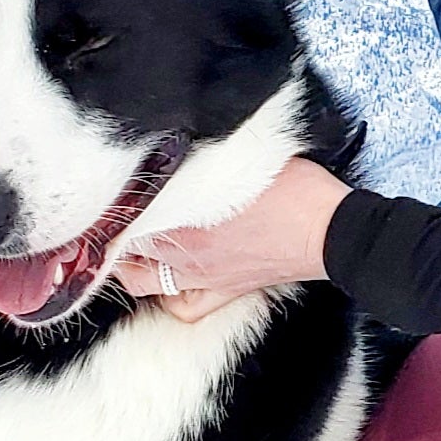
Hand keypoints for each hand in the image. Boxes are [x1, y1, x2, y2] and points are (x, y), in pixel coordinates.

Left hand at [108, 157, 349, 321]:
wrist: (331, 229)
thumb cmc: (294, 188)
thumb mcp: (243, 153)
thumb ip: (203, 151)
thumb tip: (180, 133)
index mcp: (183, 213)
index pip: (126, 214)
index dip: (113, 202)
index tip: (109, 190)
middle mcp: (183, 251)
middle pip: (126, 247)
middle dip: (117, 232)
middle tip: (118, 214)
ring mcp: (201, 277)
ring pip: (143, 279)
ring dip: (134, 261)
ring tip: (136, 243)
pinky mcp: (224, 293)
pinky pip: (181, 306)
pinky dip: (168, 295)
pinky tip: (169, 279)